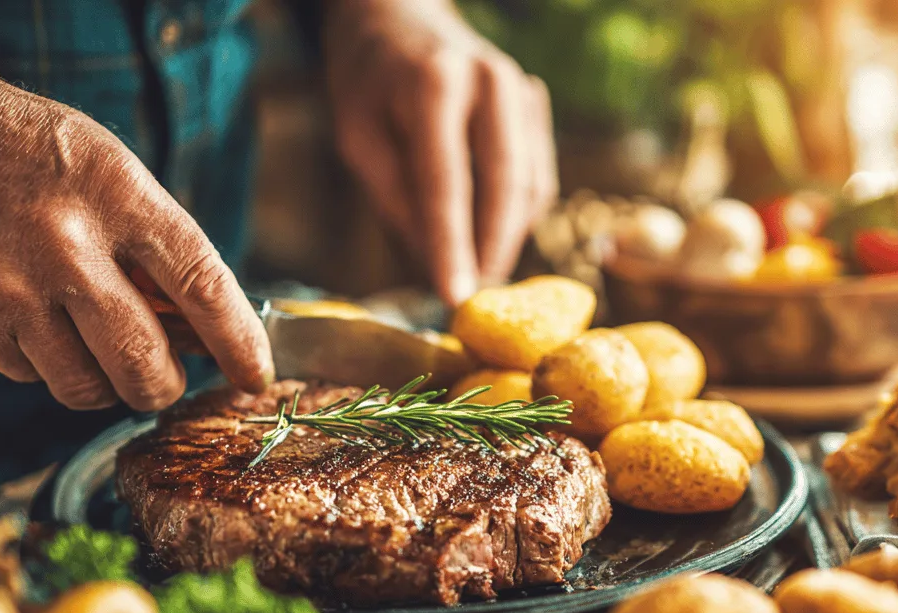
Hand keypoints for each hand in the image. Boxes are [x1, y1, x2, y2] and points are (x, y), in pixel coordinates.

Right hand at [0, 19, 272, 410]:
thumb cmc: (18, 148)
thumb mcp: (104, 166)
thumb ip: (153, 245)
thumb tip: (202, 331)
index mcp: (117, 193)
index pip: (201, 283)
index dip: (238, 341)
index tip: (255, 375)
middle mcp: (66, 245)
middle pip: (145, 363)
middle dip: (165, 386)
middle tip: (164, 378)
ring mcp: (12, 290)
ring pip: (88, 388)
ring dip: (107, 385)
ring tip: (100, 351)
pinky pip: (33, 377)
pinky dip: (49, 365)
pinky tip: (38, 322)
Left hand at [324, 0, 558, 304]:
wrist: (402, 21)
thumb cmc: (370, 87)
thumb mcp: (358, 141)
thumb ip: (396, 199)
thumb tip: (435, 267)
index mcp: (434, 83)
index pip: (446, 182)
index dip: (450, 246)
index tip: (452, 297)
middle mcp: (490, 81)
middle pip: (504, 184)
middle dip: (490, 249)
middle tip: (473, 299)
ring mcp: (522, 90)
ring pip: (531, 185)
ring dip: (507, 238)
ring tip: (476, 272)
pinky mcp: (536, 108)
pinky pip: (539, 177)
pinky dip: (517, 217)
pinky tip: (488, 234)